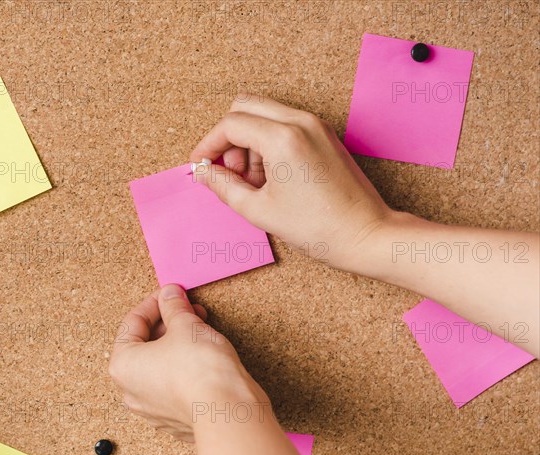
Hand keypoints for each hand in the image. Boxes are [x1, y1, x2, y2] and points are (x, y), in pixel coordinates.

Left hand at [109, 284, 269, 441]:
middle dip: (169, 324)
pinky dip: (185, 368)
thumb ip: (174, 306)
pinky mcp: (174, 418)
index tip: (170, 295)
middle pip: (145, 346)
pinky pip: (174, 386)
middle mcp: (131, 391)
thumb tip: (170, 295)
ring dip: (177, 344)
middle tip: (189, 310)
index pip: (133, 323)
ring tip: (200, 330)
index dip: (155, 303)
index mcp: (123, 365)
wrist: (227, 410)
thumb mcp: (186, 325)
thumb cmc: (200, 371)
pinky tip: (203, 356)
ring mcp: (152, 409)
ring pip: (160, 367)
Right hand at [190, 95, 392, 271]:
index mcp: (283, 137)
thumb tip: (203, 173)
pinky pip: (285, 125)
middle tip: (229, 173)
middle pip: (245, 108)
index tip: (200, 165)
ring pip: (265, 115)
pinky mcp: (325, 135)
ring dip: (249, 141)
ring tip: (253, 182)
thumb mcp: (260, 210)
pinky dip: (269, 143)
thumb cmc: (319, 227)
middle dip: (228, 139)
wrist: (365, 234)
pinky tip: (271, 177)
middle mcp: (301, 121)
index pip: (230, 124)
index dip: (208, 145)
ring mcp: (316, 126)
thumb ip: (224, 187)